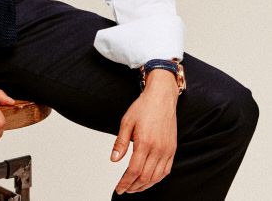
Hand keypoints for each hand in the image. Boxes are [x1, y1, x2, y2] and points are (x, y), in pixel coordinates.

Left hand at [111, 71, 178, 193]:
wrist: (161, 97)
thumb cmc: (144, 107)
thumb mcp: (127, 121)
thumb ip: (120, 143)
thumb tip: (113, 160)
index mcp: (144, 142)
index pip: (134, 170)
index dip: (125, 182)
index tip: (119, 188)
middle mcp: (158, 149)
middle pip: (145, 177)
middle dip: (133, 186)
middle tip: (125, 189)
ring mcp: (167, 150)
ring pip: (156, 177)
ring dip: (145, 185)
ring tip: (134, 187)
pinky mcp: (172, 149)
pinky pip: (166, 171)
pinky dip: (157, 179)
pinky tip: (149, 180)